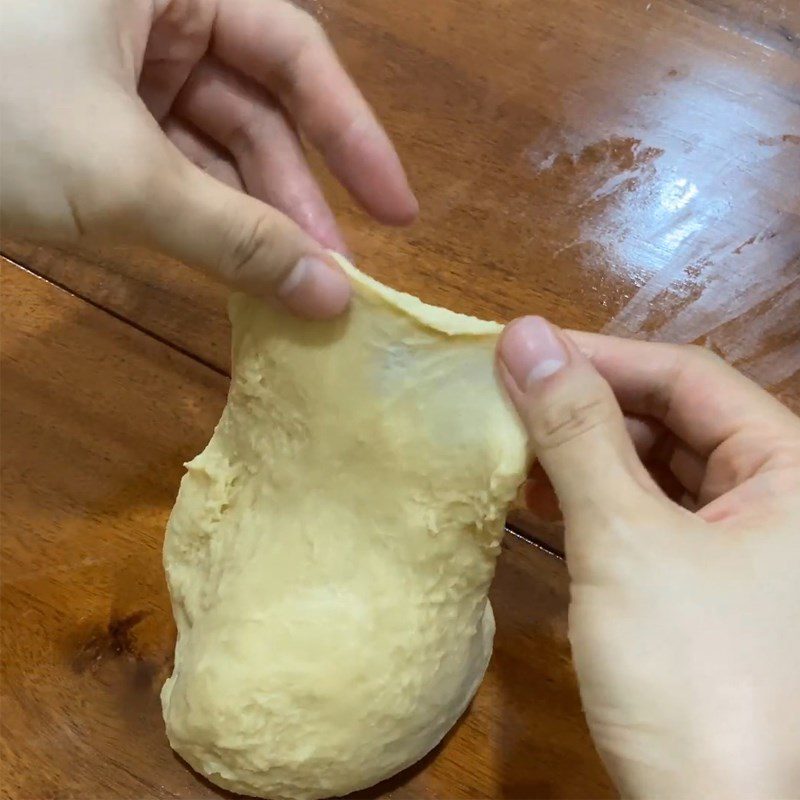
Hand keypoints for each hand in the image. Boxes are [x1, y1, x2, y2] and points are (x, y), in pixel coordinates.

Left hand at [0, 0, 416, 317]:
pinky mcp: (92, 122)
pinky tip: (235, 273)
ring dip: (253, 223)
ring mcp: (118, 70)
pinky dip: (203, 224)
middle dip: (294, 200)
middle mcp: (151, 14)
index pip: (293, 53)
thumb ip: (237, 238)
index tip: (397, 211)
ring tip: (292, 291)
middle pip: (256, 111)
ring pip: (215, 150)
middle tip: (333, 280)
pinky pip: (172, 172)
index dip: (354, 136)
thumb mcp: (123, 175)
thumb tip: (331, 295)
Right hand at [498, 317, 799, 797]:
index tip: (520, 350)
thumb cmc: (687, 672)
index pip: (689, 377)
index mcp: (793, 472)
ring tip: (514, 442)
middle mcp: (781, 499)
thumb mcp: (625, 539)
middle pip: (673, 417)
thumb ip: (575, 431)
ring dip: (583, 450)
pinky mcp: (708, 582)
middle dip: (587, 403)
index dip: (601, 356)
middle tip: (508, 395)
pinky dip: (594, 497)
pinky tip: (542, 494)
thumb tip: (522, 337)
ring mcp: (745, 544)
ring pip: (655, 465)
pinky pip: (648, 513)